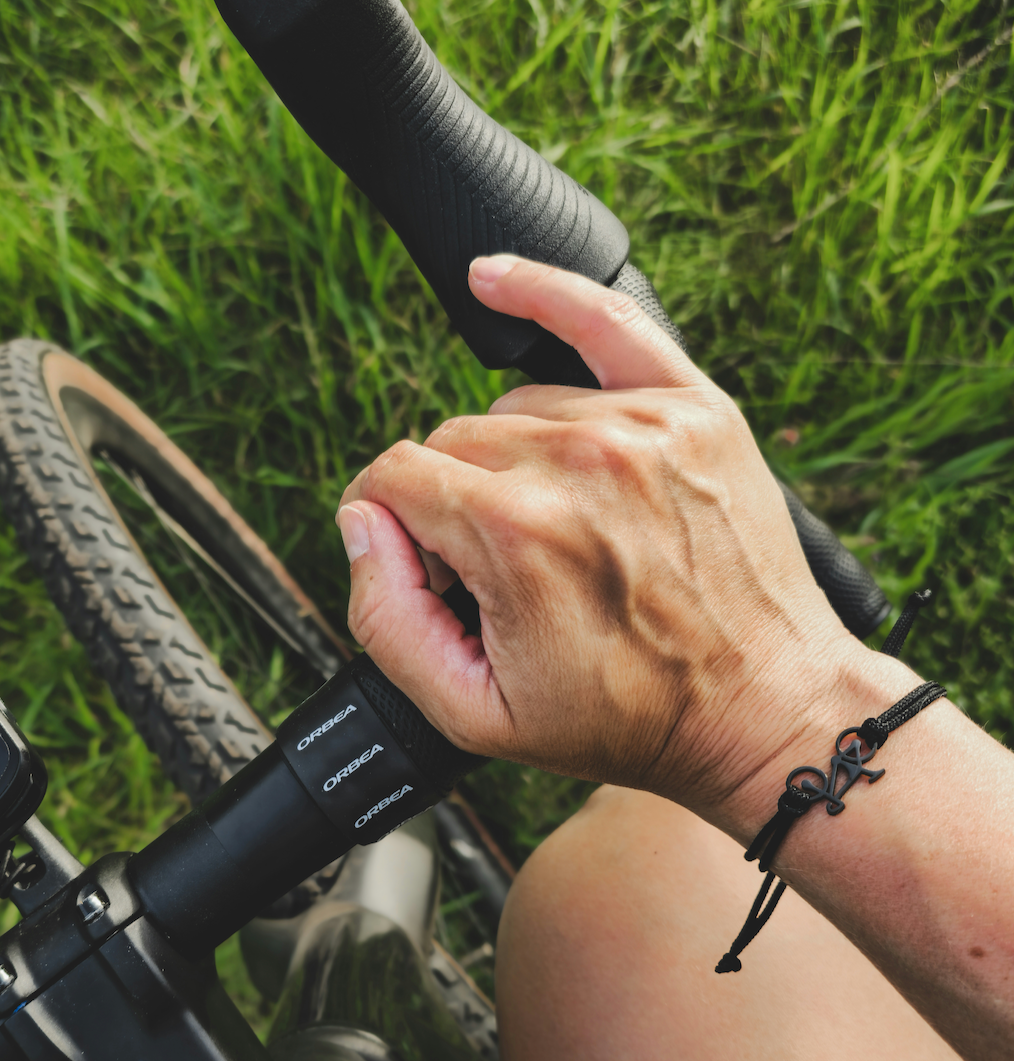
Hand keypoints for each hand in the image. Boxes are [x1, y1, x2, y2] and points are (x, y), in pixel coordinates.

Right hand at [335, 256, 887, 832]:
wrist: (762, 708)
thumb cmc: (627, 717)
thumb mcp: (477, 714)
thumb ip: (386, 619)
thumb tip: (361, 525)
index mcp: (517, 533)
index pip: (393, 478)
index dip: (394, 532)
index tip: (433, 575)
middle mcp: (577, 461)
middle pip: (449, 440)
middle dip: (451, 506)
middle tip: (504, 576)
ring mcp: (642, 425)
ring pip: (512, 408)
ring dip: (510, 460)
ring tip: (557, 531)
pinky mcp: (692, 406)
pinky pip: (602, 320)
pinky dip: (543, 294)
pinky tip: (491, 280)